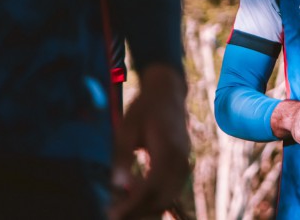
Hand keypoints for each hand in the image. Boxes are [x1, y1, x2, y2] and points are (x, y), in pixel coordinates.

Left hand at [109, 65, 190, 219]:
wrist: (168, 93)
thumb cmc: (144, 109)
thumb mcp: (127, 128)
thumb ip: (122, 156)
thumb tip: (117, 185)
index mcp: (167, 149)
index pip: (152, 187)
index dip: (133, 204)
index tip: (114, 213)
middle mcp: (181, 159)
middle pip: (163, 197)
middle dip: (140, 211)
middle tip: (115, 215)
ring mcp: (185, 161)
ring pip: (170, 196)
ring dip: (149, 208)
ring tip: (125, 210)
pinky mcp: (184, 163)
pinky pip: (173, 188)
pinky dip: (157, 199)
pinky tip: (138, 201)